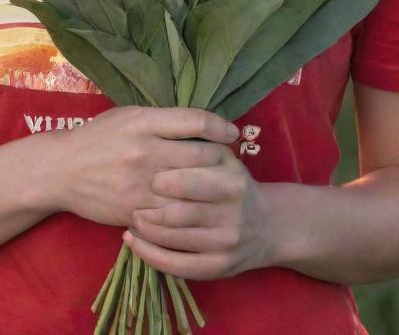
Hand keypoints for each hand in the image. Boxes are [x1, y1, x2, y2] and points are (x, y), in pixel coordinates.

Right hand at [50, 106, 240, 228]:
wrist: (60, 170)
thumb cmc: (98, 137)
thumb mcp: (128, 116)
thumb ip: (162, 119)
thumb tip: (201, 124)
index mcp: (143, 121)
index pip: (195, 121)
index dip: (220, 127)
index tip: (231, 133)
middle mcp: (144, 150)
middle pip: (201, 155)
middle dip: (221, 159)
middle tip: (228, 162)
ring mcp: (139, 184)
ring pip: (191, 189)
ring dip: (209, 188)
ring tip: (217, 186)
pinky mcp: (134, 210)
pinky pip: (172, 213)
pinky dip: (187, 210)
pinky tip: (192, 206)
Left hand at [122, 142, 274, 280]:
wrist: (268, 226)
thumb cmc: (234, 183)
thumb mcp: (225, 157)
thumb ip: (202, 142)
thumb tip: (164, 129)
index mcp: (232, 183)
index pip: (190, 181)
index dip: (163, 180)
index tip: (147, 176)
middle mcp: (232, 215)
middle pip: (179, 214)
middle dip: (149, 206)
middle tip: (131, 196)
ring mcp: (224, 245)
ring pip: (173, 240)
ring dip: (144, 229)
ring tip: (130, 215)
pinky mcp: (216, 269)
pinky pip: (175, 265)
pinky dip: (148, 254)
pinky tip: (132, 241)